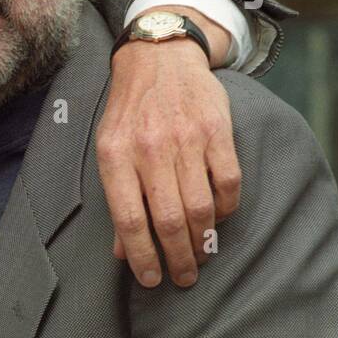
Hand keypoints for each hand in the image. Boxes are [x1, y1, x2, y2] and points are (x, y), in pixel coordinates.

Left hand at [97, 17, 240, 288]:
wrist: (159, 58)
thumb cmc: (130, 113)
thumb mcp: (109, 150)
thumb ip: (117, 199)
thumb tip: (121, 252)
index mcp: (115, 156)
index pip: (130, 220)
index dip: (142, 256)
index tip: (151, 279)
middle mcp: (149, 149)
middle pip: (168, 220)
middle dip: (178, 258)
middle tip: (183, 277)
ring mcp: (185, 139)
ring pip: (200, 207)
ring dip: (202, 241)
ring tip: (201, 256)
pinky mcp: (217, 131)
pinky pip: (228, 183)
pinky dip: (225, 209)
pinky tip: (217, 219)